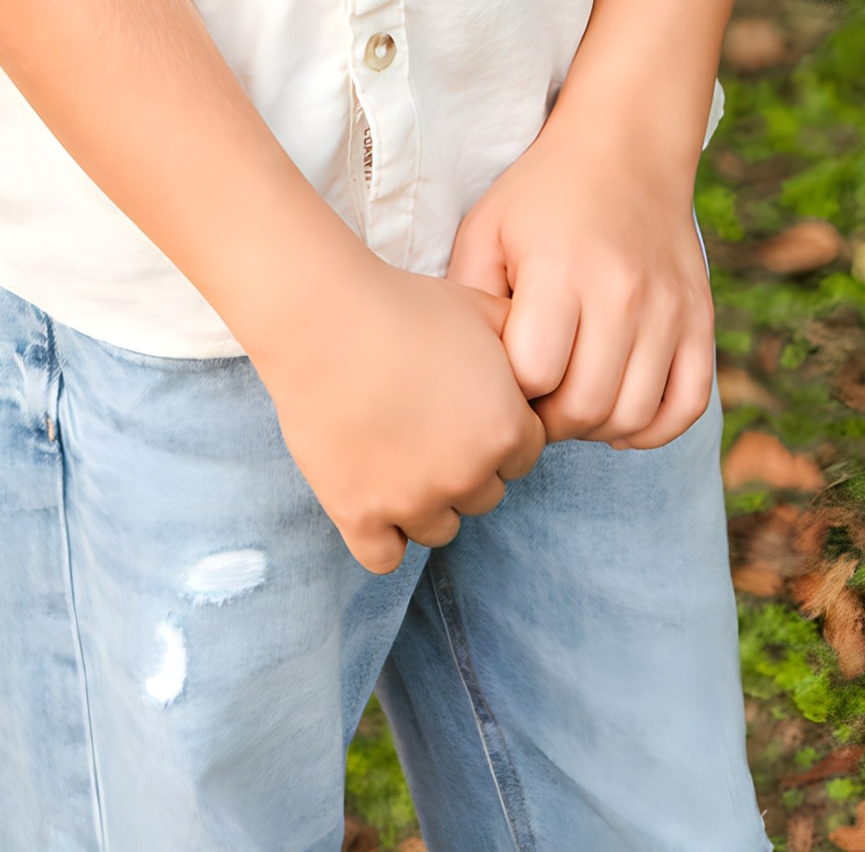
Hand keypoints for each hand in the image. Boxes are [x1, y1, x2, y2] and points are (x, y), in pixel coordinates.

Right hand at [255, 250, 545, 573]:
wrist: (324, 319)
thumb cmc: (404, 306)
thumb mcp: (482, 309)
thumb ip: (524, 341)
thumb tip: (540, 363)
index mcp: (506, 430)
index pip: (524, 455)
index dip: (496, 427)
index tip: (465, 404)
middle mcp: (468, 476)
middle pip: (485, 495)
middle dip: (466, 464)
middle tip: (429, 423)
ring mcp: (413, 503)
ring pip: (441, 529)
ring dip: (428, 501)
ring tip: (399, 454)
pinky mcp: (359, 517)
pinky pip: (385, 557)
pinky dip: (382, 536)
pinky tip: (374, 498)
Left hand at [447, 99, 715, 448]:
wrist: (625, 147)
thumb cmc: (542, 195)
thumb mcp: (486, 230)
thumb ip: (471, 303)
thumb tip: (474, 378)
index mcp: (560, 270)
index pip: (535, 377)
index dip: (512, 390)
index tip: (506, 375)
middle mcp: (622, 292)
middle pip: (585, 408)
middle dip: (551, 420)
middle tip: (537, 400)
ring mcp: (668, 308)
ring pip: (635, 416)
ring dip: (598, 428)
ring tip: (575, 400)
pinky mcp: (699, 317)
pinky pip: (688, 405)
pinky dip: (655, 428)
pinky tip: (622, 411)